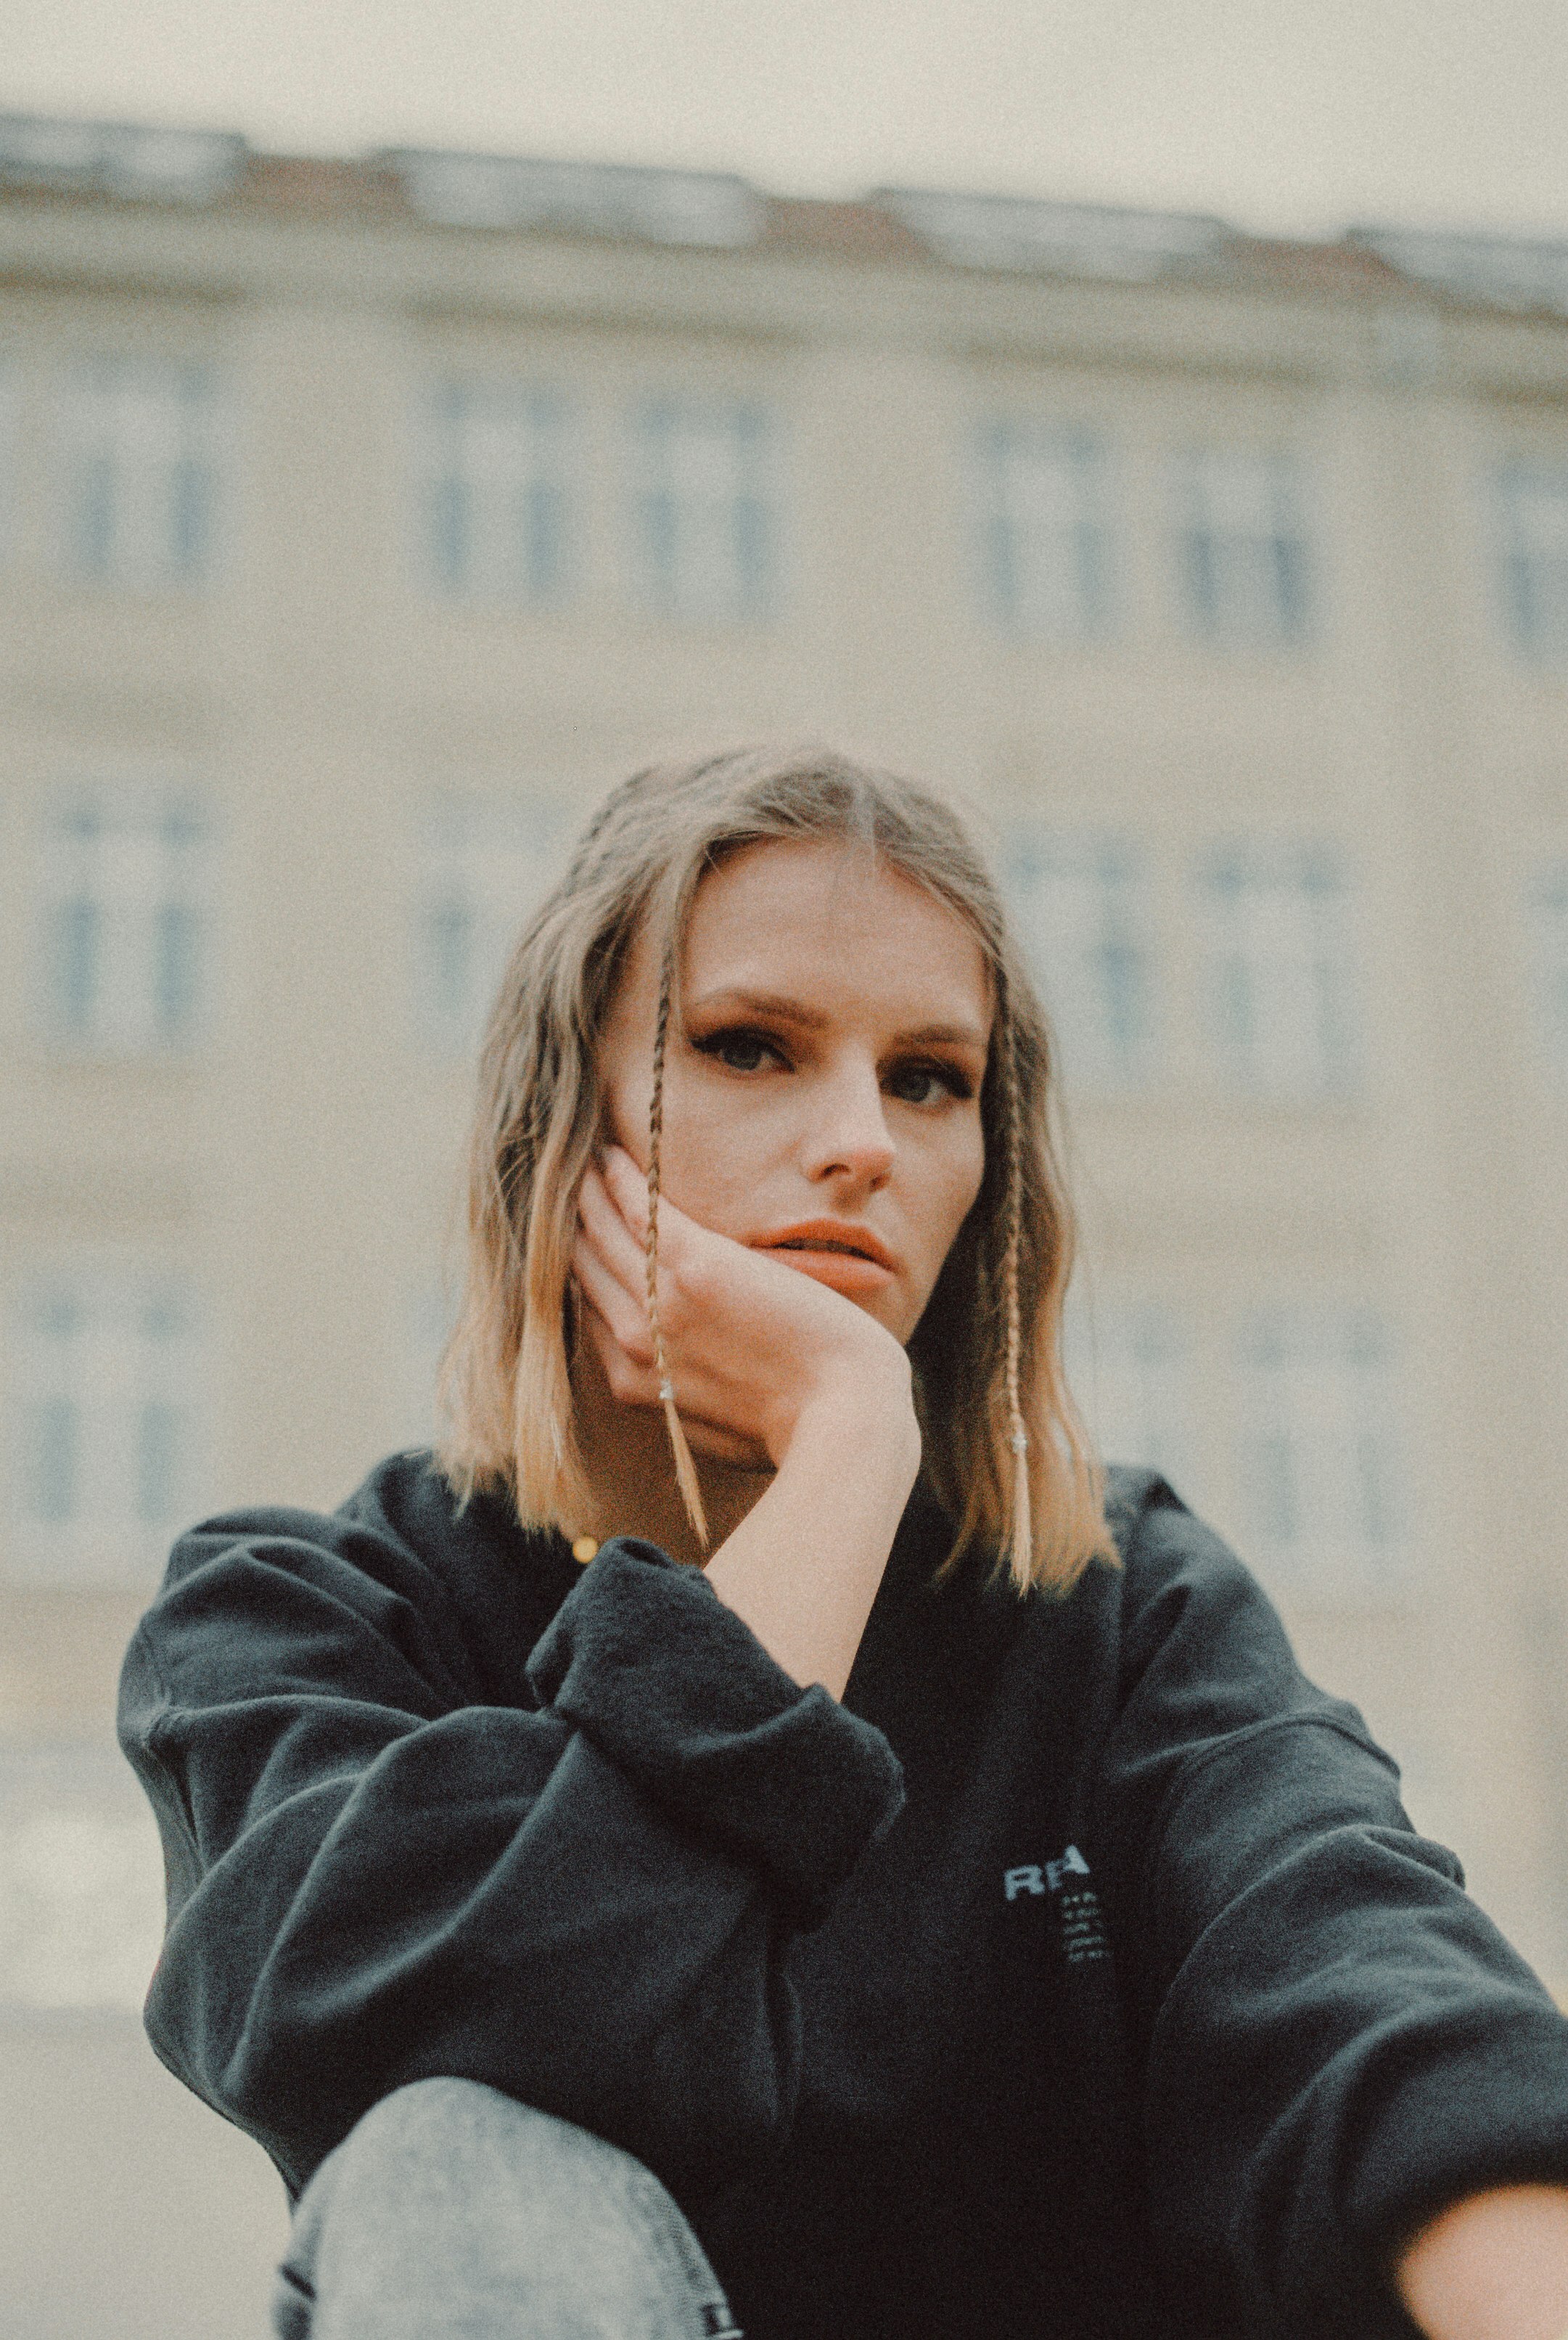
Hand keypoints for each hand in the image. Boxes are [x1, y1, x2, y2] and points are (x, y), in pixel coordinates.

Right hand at [572, 1146, 912, 1470]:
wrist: (841, 1414)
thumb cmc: (796, 1424)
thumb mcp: (717, 1423)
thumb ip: (680, 1390)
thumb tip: (673, 1373)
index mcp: (636, 1381)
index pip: (591, 1310)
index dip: (582, 1268)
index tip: (578, 1235)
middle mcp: (633, 1341)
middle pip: (585, 1268)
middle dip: (572, 1223)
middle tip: (565, 1184)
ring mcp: (659, 1301)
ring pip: (601, 1233)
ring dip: (587, 1191)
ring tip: (580, 1160)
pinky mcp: (695, 1265)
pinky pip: (640, 1211)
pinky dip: (621, 1180)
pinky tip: (612, 1154)